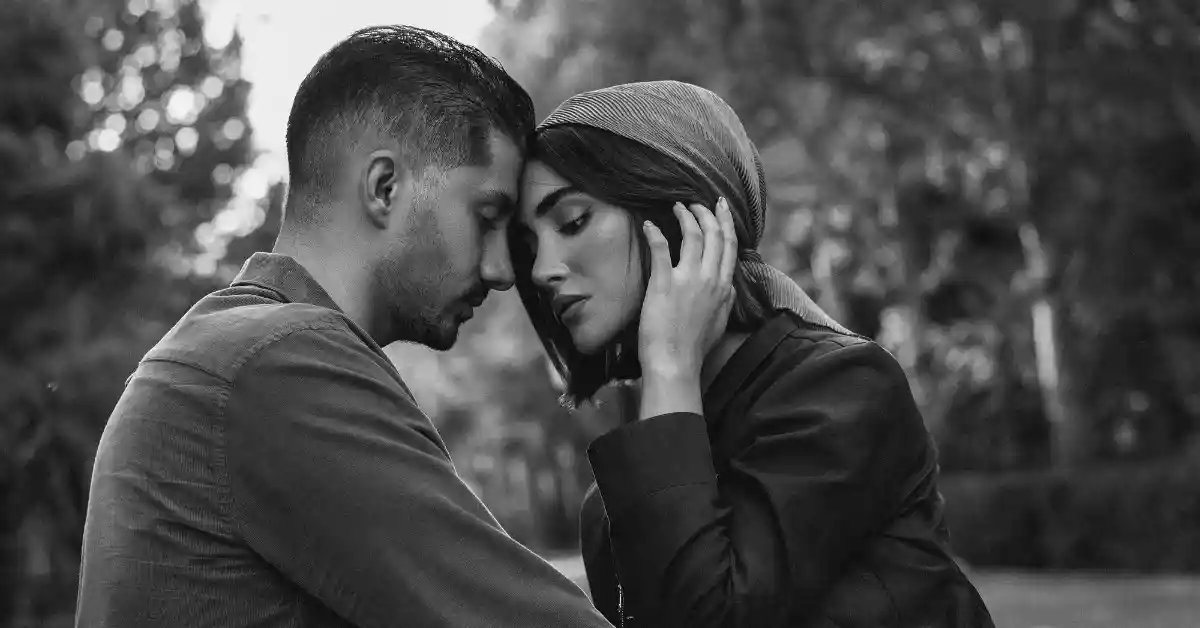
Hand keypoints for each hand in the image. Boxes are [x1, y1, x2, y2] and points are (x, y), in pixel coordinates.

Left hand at [637, 198, 737, 380]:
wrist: (676, 363)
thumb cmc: (694, 347)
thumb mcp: (720, 321)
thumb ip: (726, 300)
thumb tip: (728, 286)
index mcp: (723, 287)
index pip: (729, 245)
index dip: (725, 221)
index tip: (721, 207)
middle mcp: (710, 279)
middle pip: (714, 234)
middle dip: (705, 212)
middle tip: (694, 203)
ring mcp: (688, 280)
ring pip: (693, 235)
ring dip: (685, 216)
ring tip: (676, 207)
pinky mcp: (664, 284)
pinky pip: (661, 249)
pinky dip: (655, 233)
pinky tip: (649, 225)